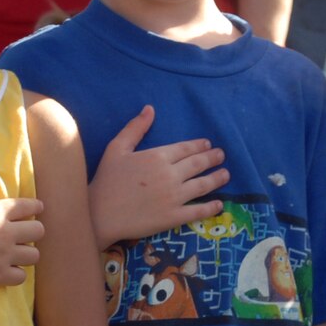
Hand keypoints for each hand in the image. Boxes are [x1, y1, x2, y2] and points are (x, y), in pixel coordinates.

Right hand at [0, 146, 45, 288]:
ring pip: (34, 255)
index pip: (31, 206)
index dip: (35, 207)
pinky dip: (17, 274)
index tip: (36, 209)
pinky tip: (7, 271)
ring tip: (18, 254)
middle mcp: (8, 233)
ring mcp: (5, 256)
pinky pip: (22, 277)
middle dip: (34, 231)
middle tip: (25, 234)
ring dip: (28, 254)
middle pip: (39, 231)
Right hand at [88, 104, 227, 246]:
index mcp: (158, 156)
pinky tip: (219, 204)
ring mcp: (174, 197)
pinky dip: (211, 207)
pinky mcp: (173, 217)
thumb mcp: (116, 148)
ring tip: (226, 174)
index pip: (186, 148)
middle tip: (222, 156)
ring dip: (217, 178)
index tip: (208, 145)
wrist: (99, 214)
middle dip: (213, 159)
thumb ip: (135, 128)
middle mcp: (170, 175)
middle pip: (198, 164)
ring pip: (203, 185)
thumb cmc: (106, 180)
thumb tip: (150, 108)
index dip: (200, 146)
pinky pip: (198, 211)